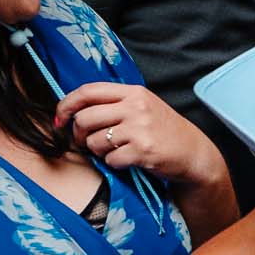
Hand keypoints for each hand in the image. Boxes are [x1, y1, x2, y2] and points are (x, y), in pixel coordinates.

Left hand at [54, 83, 229, 190]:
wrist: (194, 153)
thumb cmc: (165, 131)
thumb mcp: (143, 107)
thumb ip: (115, 103)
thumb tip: (75, 111)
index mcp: (133, 92)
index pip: (88, 91)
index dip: (67, 104)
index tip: (60, 118)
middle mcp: (136, 107)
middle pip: (85, 118)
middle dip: (79, 134)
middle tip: (86, 142)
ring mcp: (140, 129)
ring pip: (94, 141)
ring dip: (97, 151)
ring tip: (113, 151)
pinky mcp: (142, 151)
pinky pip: (110, 159)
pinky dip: (114, 163)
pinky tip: (127, 160)